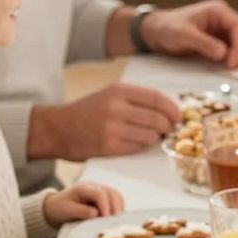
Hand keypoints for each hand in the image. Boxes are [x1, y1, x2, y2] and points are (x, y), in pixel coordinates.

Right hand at [28, 83, 180, 162]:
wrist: (58, 128)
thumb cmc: (86, 112)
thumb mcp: (110, 95)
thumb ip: (136, 99)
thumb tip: (168, 109)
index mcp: (119, 90)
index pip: (157, 98)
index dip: (173, 109)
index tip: (178, 117)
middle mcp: (116, 106)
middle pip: (157, 118)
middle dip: (167, 126)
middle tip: (167, 130)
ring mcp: (112, 127)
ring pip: (150, 135)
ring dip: (154, 138)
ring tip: (147, 136)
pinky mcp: (109, 146)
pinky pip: (137, 147)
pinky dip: (140, 146)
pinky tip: (133, 143)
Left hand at [43, 180, 124, 226]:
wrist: (55, 207)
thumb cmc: (59, 208)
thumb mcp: (66, 211)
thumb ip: (80, 211)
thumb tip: (96, 213)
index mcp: (83, 188)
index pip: (99, 193)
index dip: (105, 206)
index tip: (106, 218)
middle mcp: (93, 187)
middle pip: (112, 193)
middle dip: (115, 208)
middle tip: (113, 222)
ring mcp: (100, 191)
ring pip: (116, 196)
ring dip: (118, 208)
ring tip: (114, 222)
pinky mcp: (104, 198)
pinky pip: (116, 201)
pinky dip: (117, 209)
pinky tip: (113, 220)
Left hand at [140, 0, 237, 66]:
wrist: (156, 33)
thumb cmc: (167, 28)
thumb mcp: (184, 35)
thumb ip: (204, 43)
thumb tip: (224, 53)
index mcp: (217, 10)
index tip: (233, 61)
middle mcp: (222, 19)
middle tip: (232, 68)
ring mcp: (221, 30)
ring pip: (237, 44)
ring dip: (234, 57)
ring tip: (228, 69)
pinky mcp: (217, 42)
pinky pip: (229, 51)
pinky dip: (228, 60)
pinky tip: (223, 68)